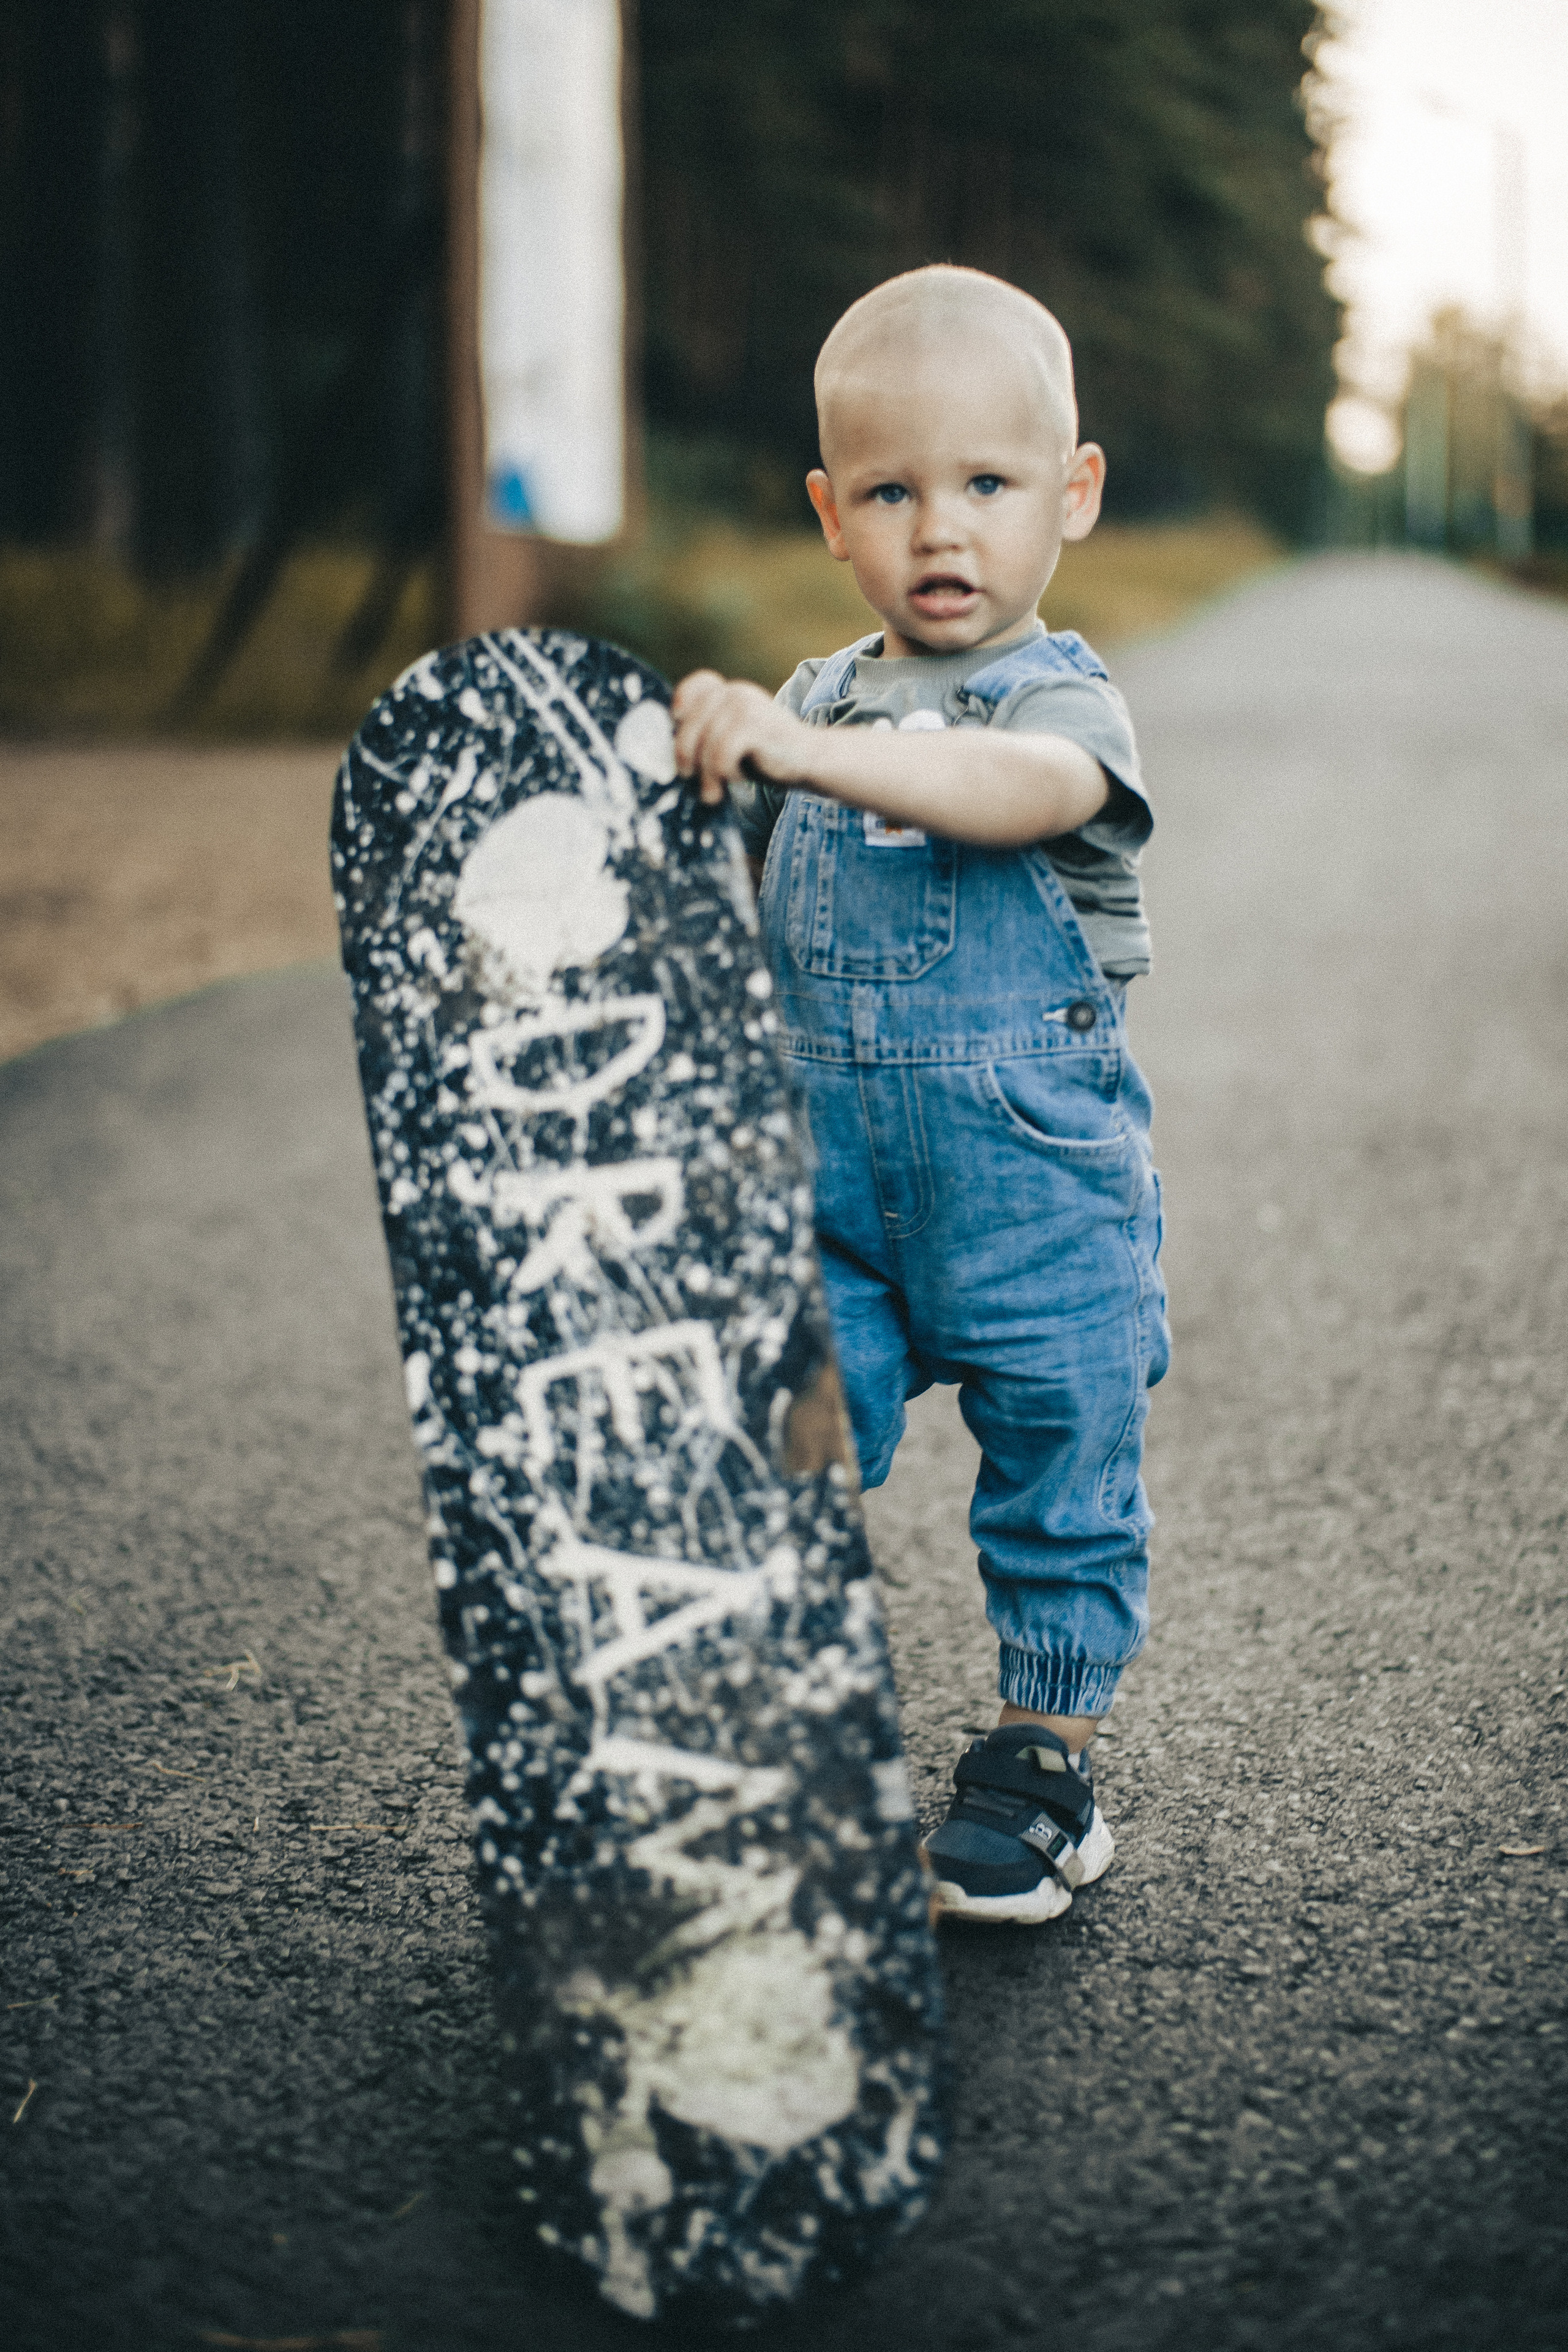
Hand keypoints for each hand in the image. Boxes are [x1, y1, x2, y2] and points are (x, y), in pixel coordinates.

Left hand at [671, 671, 805, 804]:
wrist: (809, 761)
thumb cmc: (767, 755)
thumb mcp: (732, 737)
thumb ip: (708, 733)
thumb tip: (670, 752)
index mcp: (730, 692)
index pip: (696, 686)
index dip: (682, 705)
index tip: (679, 726)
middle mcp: (735, 692)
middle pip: (689, 723)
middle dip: (685, 757)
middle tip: (690, 779)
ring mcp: (744, 706)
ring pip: (704, 744)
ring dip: (706, 775)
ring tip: (713, 792)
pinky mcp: (753, 726)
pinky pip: (721, 755)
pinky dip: (725, 774)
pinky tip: (738, 779)